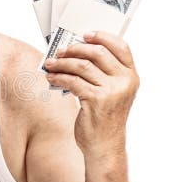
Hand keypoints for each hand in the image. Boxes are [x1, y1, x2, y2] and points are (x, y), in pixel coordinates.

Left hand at [44, 31, 139, 155]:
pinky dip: (59, 77)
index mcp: (132, 76)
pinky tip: (51, 78)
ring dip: (62, 63)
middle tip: (60, 51)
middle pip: (98, 52)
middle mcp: (125, 81)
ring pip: (82, 66)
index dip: (102, 37)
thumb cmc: (105, 118)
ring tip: (50, 64)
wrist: (104, 146)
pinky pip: (72, 81)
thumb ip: (104, 73)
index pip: (121, 47)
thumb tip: (77, 51)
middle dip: (75, 49)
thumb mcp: (113, 93)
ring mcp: (112, 91)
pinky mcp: (96, 100)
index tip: (84, 35)